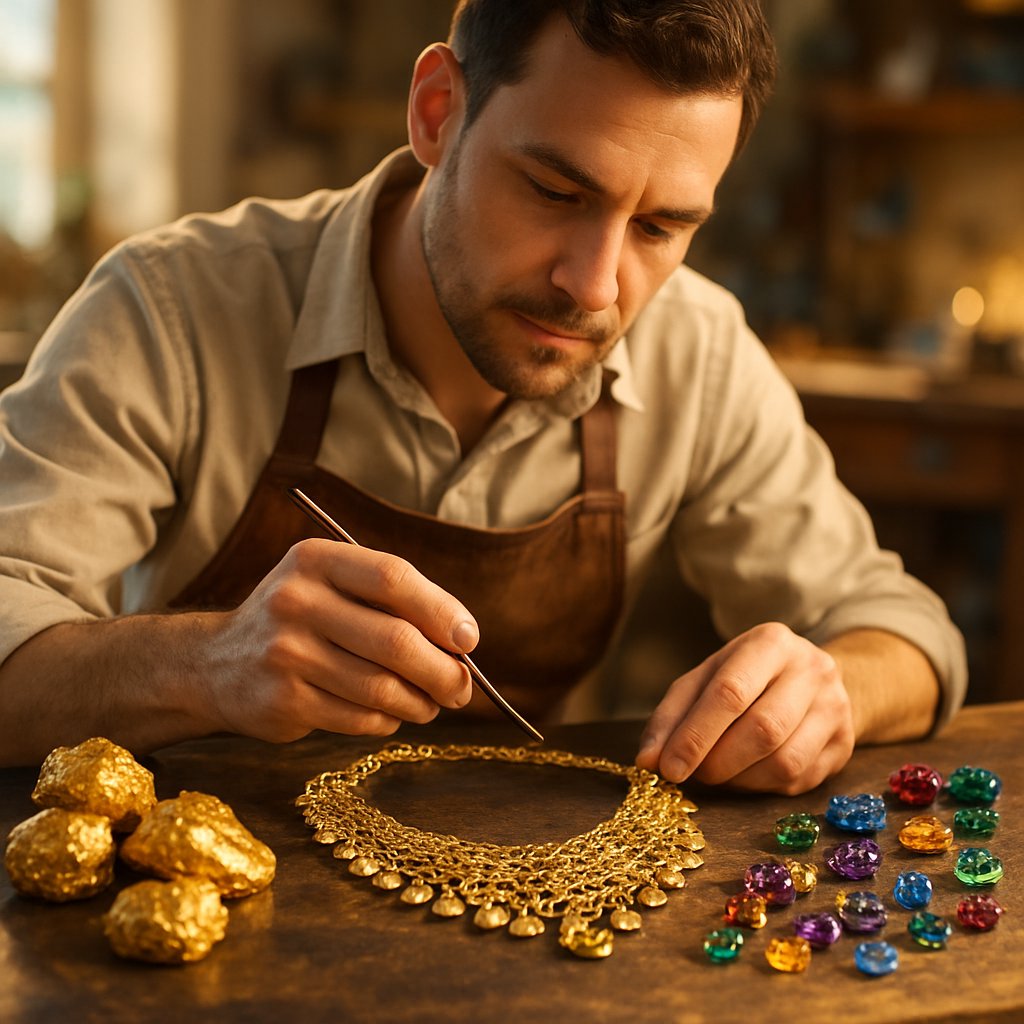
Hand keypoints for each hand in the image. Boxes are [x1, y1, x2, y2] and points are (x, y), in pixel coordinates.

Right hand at [202, 538, 476, 742]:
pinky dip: (387, 721)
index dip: (442, 610)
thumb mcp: (331, 586)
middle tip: (462, 688)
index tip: (469, 640)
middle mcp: (296, 601)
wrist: (213, 664)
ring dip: (420, 703)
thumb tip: (462, 643)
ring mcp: (285, 653)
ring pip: (381, 688)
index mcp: (316, 560)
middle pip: (396, 641)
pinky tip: (389, 714)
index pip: (393, 578)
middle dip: (443, 671)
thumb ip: (391, 602)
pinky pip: (359, 719)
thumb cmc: (301, 621)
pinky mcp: (282, 701)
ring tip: (431, 704)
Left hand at [634, 622, 854, 793]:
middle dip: (717, 760)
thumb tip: (648, 760)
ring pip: (784, 760)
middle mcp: (811, 669)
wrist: (811, 677)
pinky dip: (760, 786)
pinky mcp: (844, 744)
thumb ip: (673, 715)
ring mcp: (835, 707)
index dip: (696, 735)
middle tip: (692, 774)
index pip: (730, 692)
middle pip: (762, 728)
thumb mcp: (705, 679)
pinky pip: (799, 780)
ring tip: (717, 773)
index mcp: (770, 643)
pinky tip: (744, 775)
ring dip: (739, 778)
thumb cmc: (745, 677)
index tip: (667, 768)